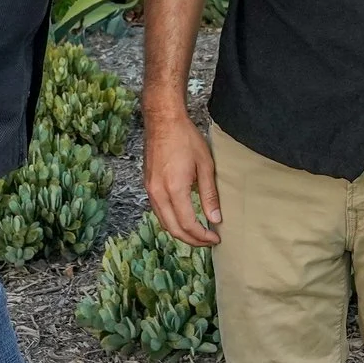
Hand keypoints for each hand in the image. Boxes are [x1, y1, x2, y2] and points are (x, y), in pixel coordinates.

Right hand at [143, 107, 220, 246]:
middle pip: (173, 229)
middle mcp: (158, 193)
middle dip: (192, 240)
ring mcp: (150, 190)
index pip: (188, 224)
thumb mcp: (205, 165)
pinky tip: (183, 219)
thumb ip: (209, 195)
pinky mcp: (147, 186)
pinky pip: (158, 212)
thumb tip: (215, 219)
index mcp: (174, 189)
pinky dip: (171, 222)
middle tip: (208, 241)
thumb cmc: (186, 138)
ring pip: (164, 223)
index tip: (215, 239)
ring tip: (198, 233)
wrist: (163, 121)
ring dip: (180, 232)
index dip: (203, 236)